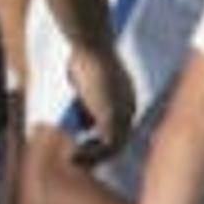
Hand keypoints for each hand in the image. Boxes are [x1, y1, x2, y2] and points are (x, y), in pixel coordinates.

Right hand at [62, 41, 136, 163]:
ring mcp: (125, 114)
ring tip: (73, 159)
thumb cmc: (85, 56)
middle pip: (118, 141)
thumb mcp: (86, 83)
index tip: (80, 145)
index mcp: (127, 101)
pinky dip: (91, 154)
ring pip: (114, 148)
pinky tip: (74, 155)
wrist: (92, 44)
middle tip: (76, 159)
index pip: (118, 129)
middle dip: (96, 152)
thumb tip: (80, 123)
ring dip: (93, 157)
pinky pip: (106, 147)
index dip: (99, 141)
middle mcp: (130, 109)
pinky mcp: (114, 117)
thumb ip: (86, 103)